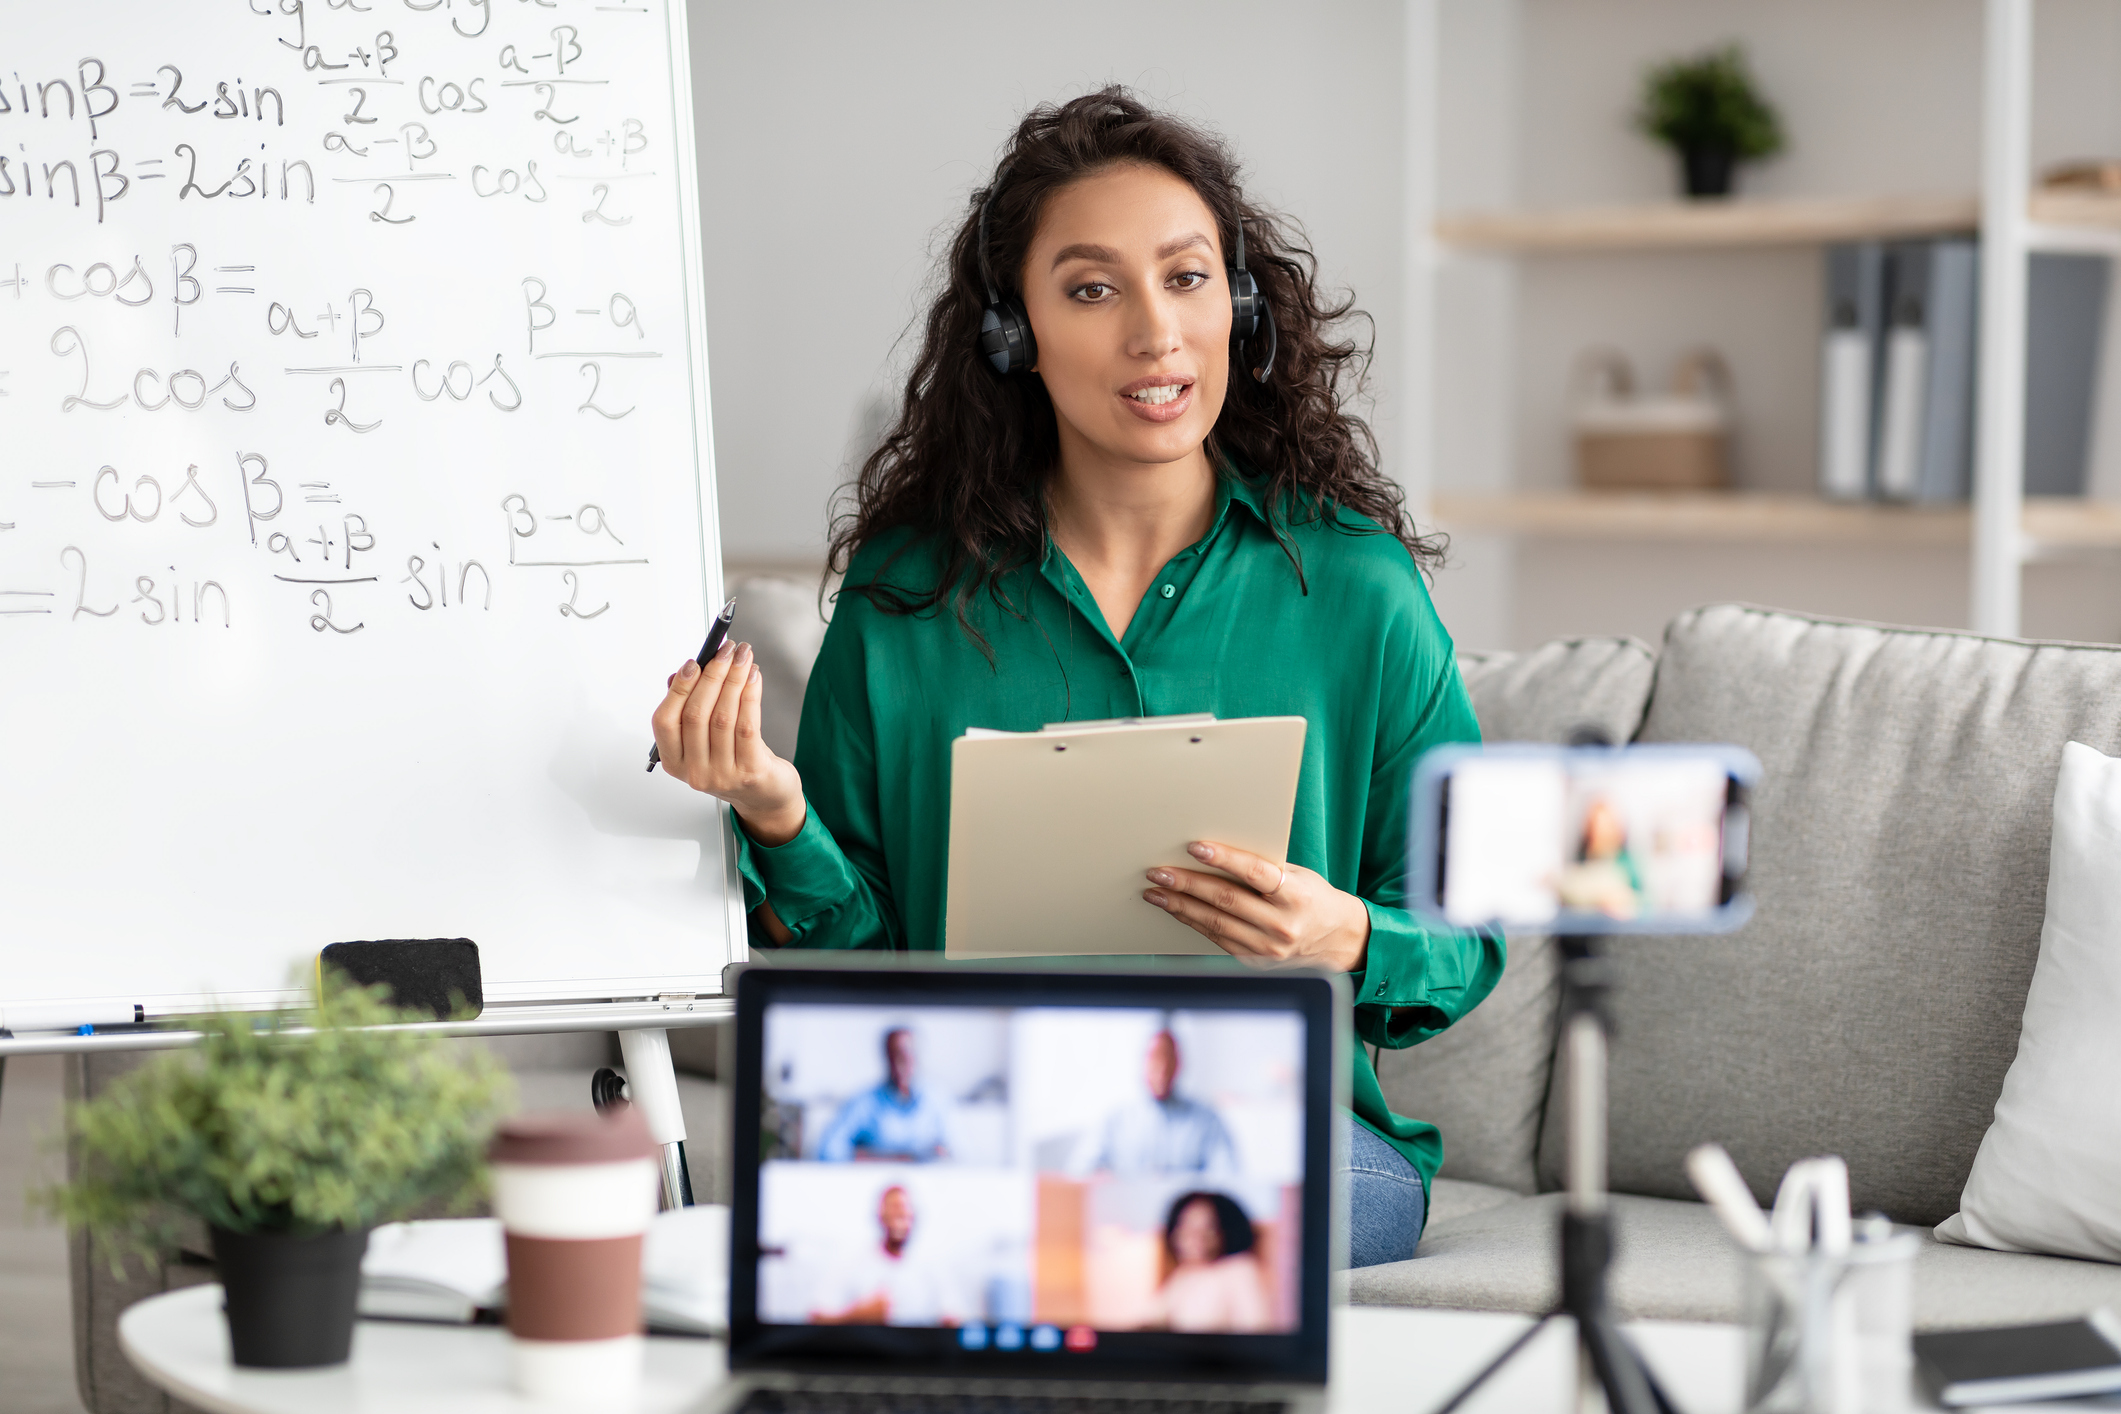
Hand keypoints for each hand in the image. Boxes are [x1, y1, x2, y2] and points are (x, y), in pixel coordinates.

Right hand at [650, 641, 805, 844]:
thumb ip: (688, 709)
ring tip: (743, 657)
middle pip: (696, 714)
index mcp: (675, 761)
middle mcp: (695, 771)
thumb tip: (680, 675)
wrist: (765, 796)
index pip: (665, 721)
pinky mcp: (750, 771)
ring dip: (733, 679)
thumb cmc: (733, 763)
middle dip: (712, 674)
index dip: (678, 688)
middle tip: (725, 651)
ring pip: (723, 716)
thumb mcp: (704, 740)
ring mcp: (722, 774)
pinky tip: (753, 678)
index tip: (693, 663)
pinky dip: (750, 695)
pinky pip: (747, 725)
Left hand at [1144, 841, 1370, 973]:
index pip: (1255, 873)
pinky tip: (1177, 910)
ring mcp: (1268, 948)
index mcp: (1296, 896)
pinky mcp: (1255, 961)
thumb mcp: (1299, 876)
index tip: (1195, 847)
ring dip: (1181, 906)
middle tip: (1159, 872)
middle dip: (1187, 884)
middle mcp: (1282, 925)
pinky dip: (1193, 923)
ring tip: (1156, 892)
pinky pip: (1217, 939)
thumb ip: (1264, 868)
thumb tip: (1215, 853)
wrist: (1337, 940)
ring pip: (1215, 923)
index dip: (1224, 859)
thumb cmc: (1313, 898)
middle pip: (1227, 900)